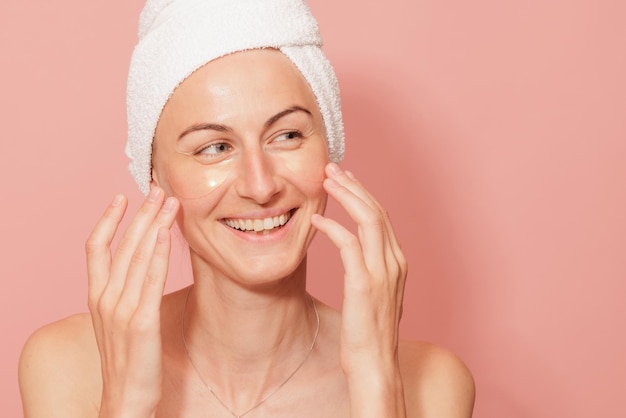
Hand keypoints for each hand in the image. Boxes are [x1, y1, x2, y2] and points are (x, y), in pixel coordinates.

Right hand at [85, 188, 178, 417]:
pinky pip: (151, 280)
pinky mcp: (142, 322)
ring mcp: (121, 309)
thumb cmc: (127, 360)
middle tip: (157, 189)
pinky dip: (159, 253)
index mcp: (96, 296)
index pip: (95, 248)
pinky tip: (167, 234)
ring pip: (138, 256)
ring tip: (168, 202)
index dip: (107, 219)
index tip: (121, 198)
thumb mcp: (118, 321)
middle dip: (141, 214)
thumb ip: (125, 292)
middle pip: (122, 245)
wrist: (124, 399)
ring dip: (154, 225)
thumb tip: (144, 265)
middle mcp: (105, 298)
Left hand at [311, 163, 406, 415]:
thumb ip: (369, 268)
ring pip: (368, 220)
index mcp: (397, 262)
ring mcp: (382, 273)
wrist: (375, 365)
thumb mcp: (375, 293)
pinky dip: (333, 228)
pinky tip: (317, 220)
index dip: (363, 194)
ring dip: (346, 196)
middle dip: (354, 185)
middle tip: (332, 168)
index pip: (381, 217)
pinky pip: (348, 245)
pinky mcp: (364, 285)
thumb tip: (354, 250)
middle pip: (376, 211)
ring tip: (326, 181)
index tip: (345, 178)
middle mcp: (394, 262)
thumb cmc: (369, 332)